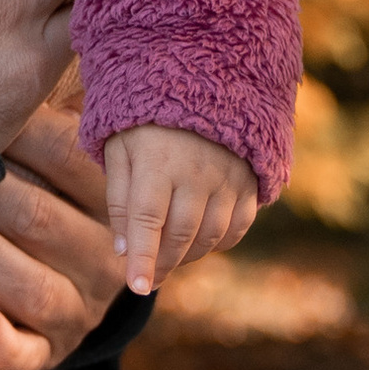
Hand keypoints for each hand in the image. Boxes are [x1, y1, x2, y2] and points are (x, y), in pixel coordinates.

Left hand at [0, 76, 123, 369]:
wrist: (68, 275)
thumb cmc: (46, 182)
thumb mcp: (61, 142)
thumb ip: (49, 93)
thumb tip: (36, 1)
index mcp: (113, 198)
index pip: (69, 161)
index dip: (18, 132)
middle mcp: (106, 256)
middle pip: (39, 219)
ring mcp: (79, 308)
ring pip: (22, 281)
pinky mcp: (47, 350)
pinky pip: (24, 352)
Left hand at [103, 125, 257, 296]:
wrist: (203, 82)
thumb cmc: (147, 119)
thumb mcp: (120, 147)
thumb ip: (119, 197)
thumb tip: (121, 249)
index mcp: (157, 160)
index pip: (146, 220)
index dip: (141, 258)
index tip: (136, 287)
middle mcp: (197, 172)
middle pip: (179, 235)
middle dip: (161, 264)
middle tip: (147, 280)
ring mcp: (228, 178)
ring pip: (209, 236)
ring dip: (187, 256)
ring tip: (168, 260)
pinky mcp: (249, 182)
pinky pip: (237, 227)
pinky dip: (217, 243)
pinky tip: (198, 243)